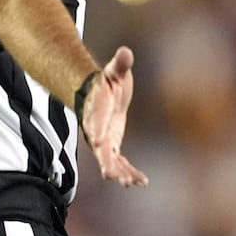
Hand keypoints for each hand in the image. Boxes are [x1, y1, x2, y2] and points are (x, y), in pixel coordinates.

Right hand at [80, 46, 147, 187]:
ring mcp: (103, 141)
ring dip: (120, 172)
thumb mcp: (114, 71)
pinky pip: (119, 163)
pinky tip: (141, 181)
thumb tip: (126, 52)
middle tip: (113, 174)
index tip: (99, 142)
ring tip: (131, 183)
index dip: (96, 131)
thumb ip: (119, 64)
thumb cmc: (107, 82)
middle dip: (106, 162)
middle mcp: (96, 130)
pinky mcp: (112, 147)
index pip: (94, 121)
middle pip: (99, 149)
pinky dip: (128, 172)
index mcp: (96, 110)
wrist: (100, 96)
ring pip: (109, 161)